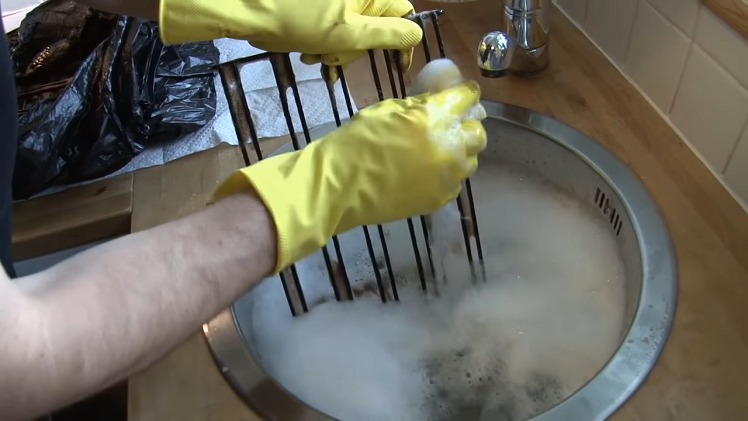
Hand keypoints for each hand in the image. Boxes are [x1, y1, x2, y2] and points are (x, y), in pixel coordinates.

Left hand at [158, 0, 421, 71]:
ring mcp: (336, 0)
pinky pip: (332, 27)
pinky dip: (323, 43)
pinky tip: (306, 52)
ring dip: (336, 50)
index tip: (396, 66)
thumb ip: (388, 33)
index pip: (404, 14)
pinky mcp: (318, 5)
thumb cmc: (297, 20)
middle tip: (335, 60)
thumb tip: (417, 33)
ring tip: (315, 57)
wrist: (246, 7)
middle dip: (357, 48)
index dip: (402, 43)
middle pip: (375, 25)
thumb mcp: (348, 32)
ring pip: (352, 31)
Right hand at [211, 81, 487, 273]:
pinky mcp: (440, 198)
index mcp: (434, 117)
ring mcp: (447, 176)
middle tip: (451, 126)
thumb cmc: (356, 141)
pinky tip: (428, 172)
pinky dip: (447, 174)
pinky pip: (455, 182)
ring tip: (439, 151)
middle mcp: (449, 146)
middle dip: (467, 126)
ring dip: (459, 152)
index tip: (462, 95)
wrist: (340, 185)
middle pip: (477, 133)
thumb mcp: (386, 109)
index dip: (466, 94)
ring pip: (470, 160)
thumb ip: (418, 105)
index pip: (467, 99)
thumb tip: (437, 99)